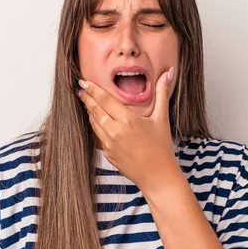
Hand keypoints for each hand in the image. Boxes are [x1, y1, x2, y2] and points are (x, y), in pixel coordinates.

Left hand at [77, 67, 180, 190]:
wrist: (157, 175)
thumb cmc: (161, 147)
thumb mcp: (162, 118)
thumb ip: (162, 93)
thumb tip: (168, 73)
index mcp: (128, 120)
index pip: (105, 100)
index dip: (93, 89)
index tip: (84, 81)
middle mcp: (116, 131)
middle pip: (95, 109)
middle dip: (86, 97)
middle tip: (80, 88)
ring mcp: (109, 144)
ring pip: (94, 123)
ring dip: (89, 111)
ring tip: (86, 101)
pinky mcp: (108, 154)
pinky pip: (98, 136)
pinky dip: (96, 126)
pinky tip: (96, 120)